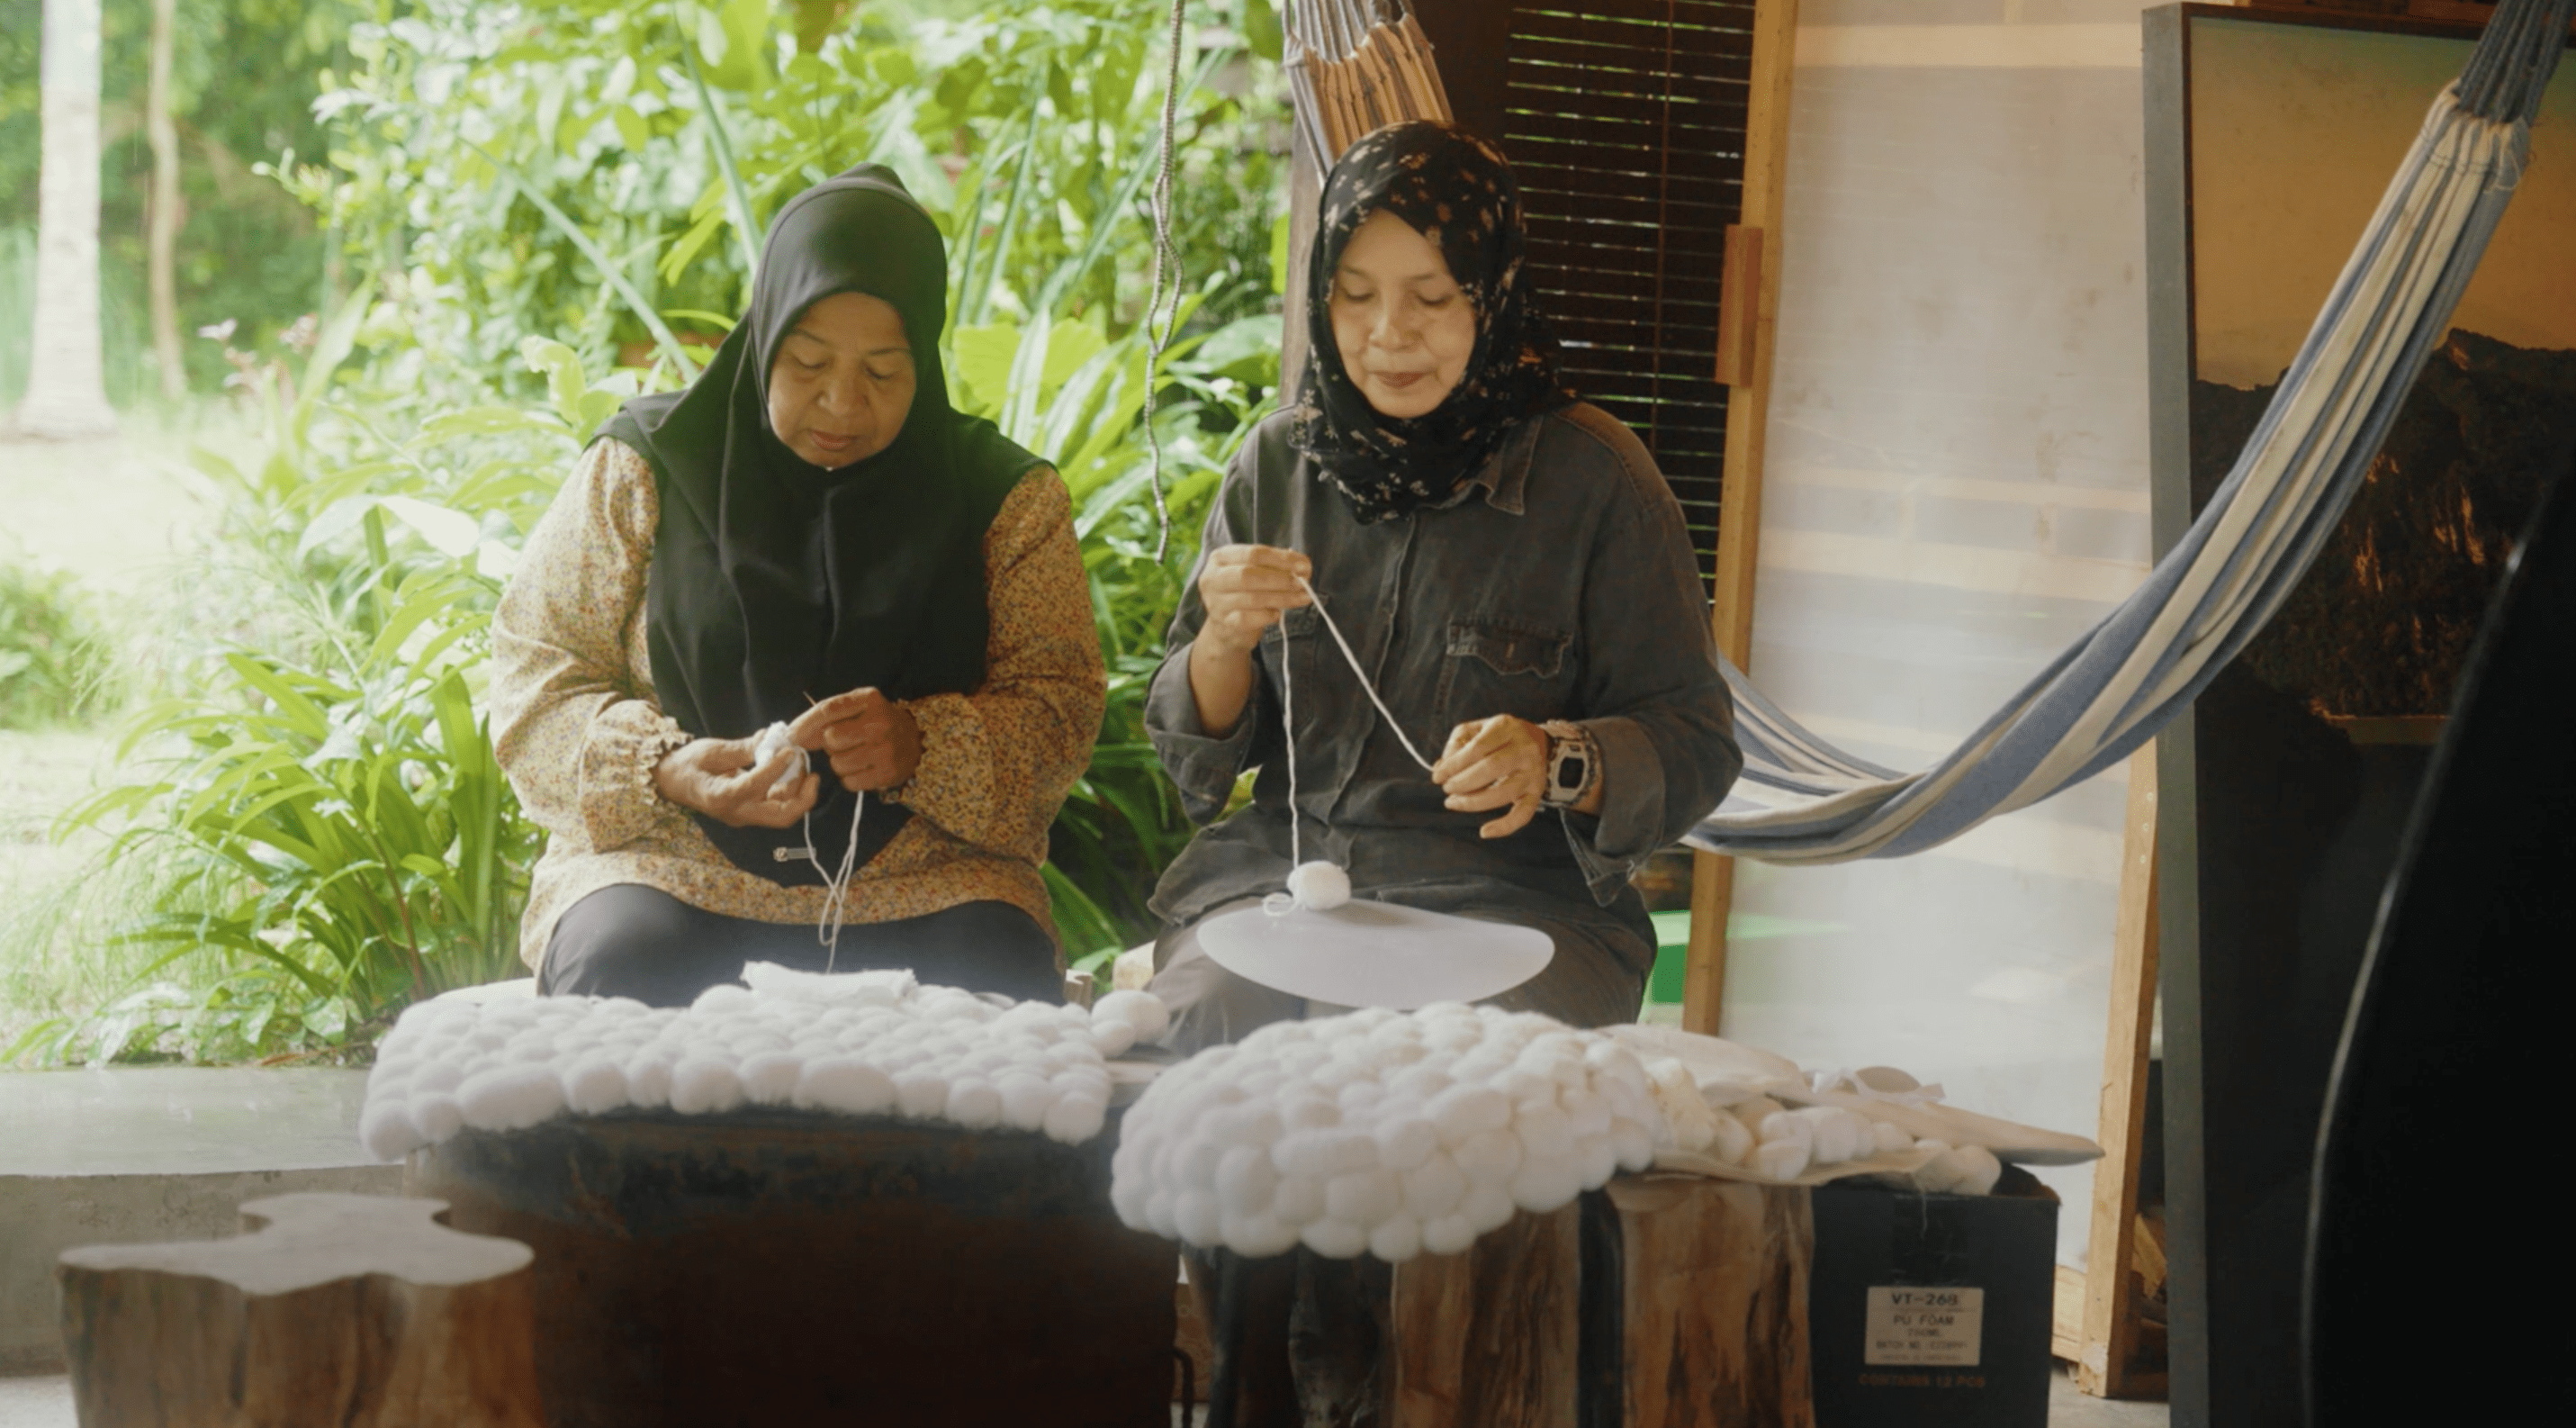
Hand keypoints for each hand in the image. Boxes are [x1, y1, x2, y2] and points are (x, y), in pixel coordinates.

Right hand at [654, 734, 817, 827]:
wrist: (672, 780)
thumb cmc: (687, 764)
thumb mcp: (712, 750)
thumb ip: (742, 748)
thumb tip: (770, 737)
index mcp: (720, 797)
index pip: (755, 786)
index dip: (776, 767)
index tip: (789, 750)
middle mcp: (736, 812)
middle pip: (780, 816)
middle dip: (803, 797)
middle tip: (813, 774)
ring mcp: (745, 814)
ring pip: (783, 812)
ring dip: (799, 791)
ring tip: (802, 764)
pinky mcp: (750, 810)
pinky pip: (776, 805)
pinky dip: (789, 789)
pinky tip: (792, 769)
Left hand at [789, 687, 921, 792]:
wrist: (914, 740)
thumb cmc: (875, 722)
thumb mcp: (856, 707)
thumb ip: (825, 715)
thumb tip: (792, 735)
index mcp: (869, 699)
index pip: (828, 710)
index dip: (806, 724)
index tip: (793, 735)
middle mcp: (881, 722)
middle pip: (831, 739)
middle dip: (831, 743)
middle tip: (845, 742)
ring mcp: (886, 749)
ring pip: (838, 763)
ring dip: (840, 762)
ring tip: (854, 755)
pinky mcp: (888, 773)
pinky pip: (850, 782)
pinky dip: (850, 778)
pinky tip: (862, 768)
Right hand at [1195, 544, 1312, 658]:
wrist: (1228, 627)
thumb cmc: (1246, 592)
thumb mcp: (1258, 572)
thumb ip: (1278, 566)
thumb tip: (1304, 566)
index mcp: (1220, 557)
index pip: (1253, 553)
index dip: (1281, 559)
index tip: (1304, 566)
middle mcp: (1212, 578)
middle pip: (1249, 574)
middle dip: (1280, 579)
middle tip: (1302, 584)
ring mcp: (1216, 602)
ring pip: (1252, 598)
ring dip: (1282, 598)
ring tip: (1301, 598)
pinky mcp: (1223, 624)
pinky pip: (1249, 619)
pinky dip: (1268, 616)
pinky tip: (1278, 614)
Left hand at [1432, 714, 1548, 839]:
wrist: (1534, 741)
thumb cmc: (1496, 737)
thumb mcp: (1475, 729)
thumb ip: (1456, 746)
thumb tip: (1440, 769)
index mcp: (1506, 727)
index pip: (1478, 747)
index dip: (1454, 764)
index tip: (1437, 776)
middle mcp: (1524, 749)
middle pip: (1491, 768)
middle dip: (1463, 783)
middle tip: (1446, 789)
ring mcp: (1533, 772)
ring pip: (1504, 793)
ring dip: (1473, 802)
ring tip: (1453, 802)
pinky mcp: (1536, 793)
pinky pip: (1523, 814)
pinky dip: (1505, 827)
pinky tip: (1484, 832)